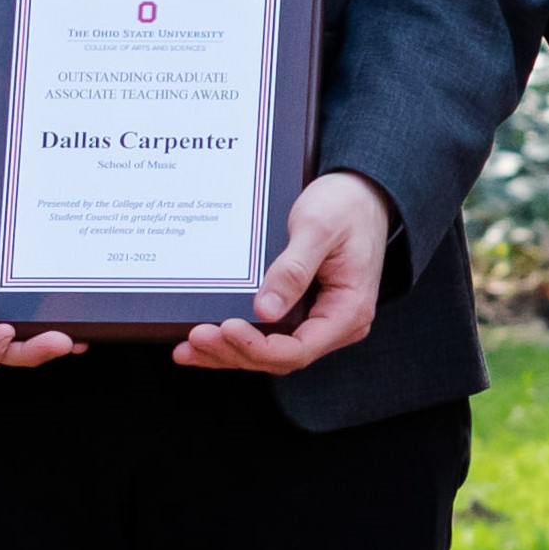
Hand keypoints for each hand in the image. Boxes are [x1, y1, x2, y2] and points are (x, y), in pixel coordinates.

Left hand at [179, 171, 394, 372]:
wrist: (360, 192)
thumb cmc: (345, 205)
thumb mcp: (318, 228)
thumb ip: (294, 269)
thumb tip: (266, 310)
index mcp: (349, 310)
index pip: (299, 349)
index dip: (258, 347)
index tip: (226, 328)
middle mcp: (336, 324)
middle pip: (279, 357)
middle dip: (234, 351)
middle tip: (196, 336)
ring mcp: (318, 320)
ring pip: (270, 352)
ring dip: (229, 352)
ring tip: (188, 348)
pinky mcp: (302, 312)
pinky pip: (268, 335)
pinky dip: (236, 341)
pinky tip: (206, 341)